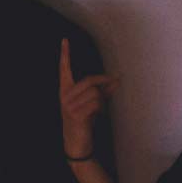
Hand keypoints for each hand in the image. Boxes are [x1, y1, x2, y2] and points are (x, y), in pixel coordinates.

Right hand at [59, 40, 114, 160]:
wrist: (77, 142)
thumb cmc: (84, 120)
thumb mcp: (92, 103)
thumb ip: (103, 91)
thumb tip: (117, 79)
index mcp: (65, 91)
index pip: (64, 70)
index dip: (65, 55)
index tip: (65, 40)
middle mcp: (64, 97)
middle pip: (89, 81)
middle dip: (103, 83)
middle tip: (113, 85)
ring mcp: (68, 106)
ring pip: (95, 93)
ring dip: (103, 100)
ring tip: (100, 110)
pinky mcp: (76, 115)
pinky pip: (96, 103)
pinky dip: (102, 108)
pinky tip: (99, 115)